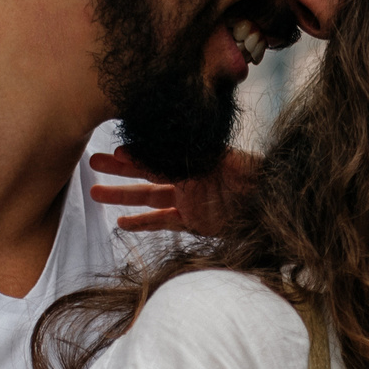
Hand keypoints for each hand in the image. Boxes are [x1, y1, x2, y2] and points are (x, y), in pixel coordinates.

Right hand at [87, 147, 254, 236]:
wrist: (276, 207)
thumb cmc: (263, 181)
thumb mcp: (241, 164)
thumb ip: (216, 155)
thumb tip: (190, 145)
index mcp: (198, 160)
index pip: (161, 157)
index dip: (139, 156)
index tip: (116, 152)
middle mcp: (190, 178)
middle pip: (147, 172)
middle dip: (119, 169)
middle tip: (92, 164)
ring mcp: (190, 200)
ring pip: (149, 197)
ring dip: (123, 196)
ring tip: (95, 193)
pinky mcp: (195, 221)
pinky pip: (163, 221)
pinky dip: (143, 222)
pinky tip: (121, 222)